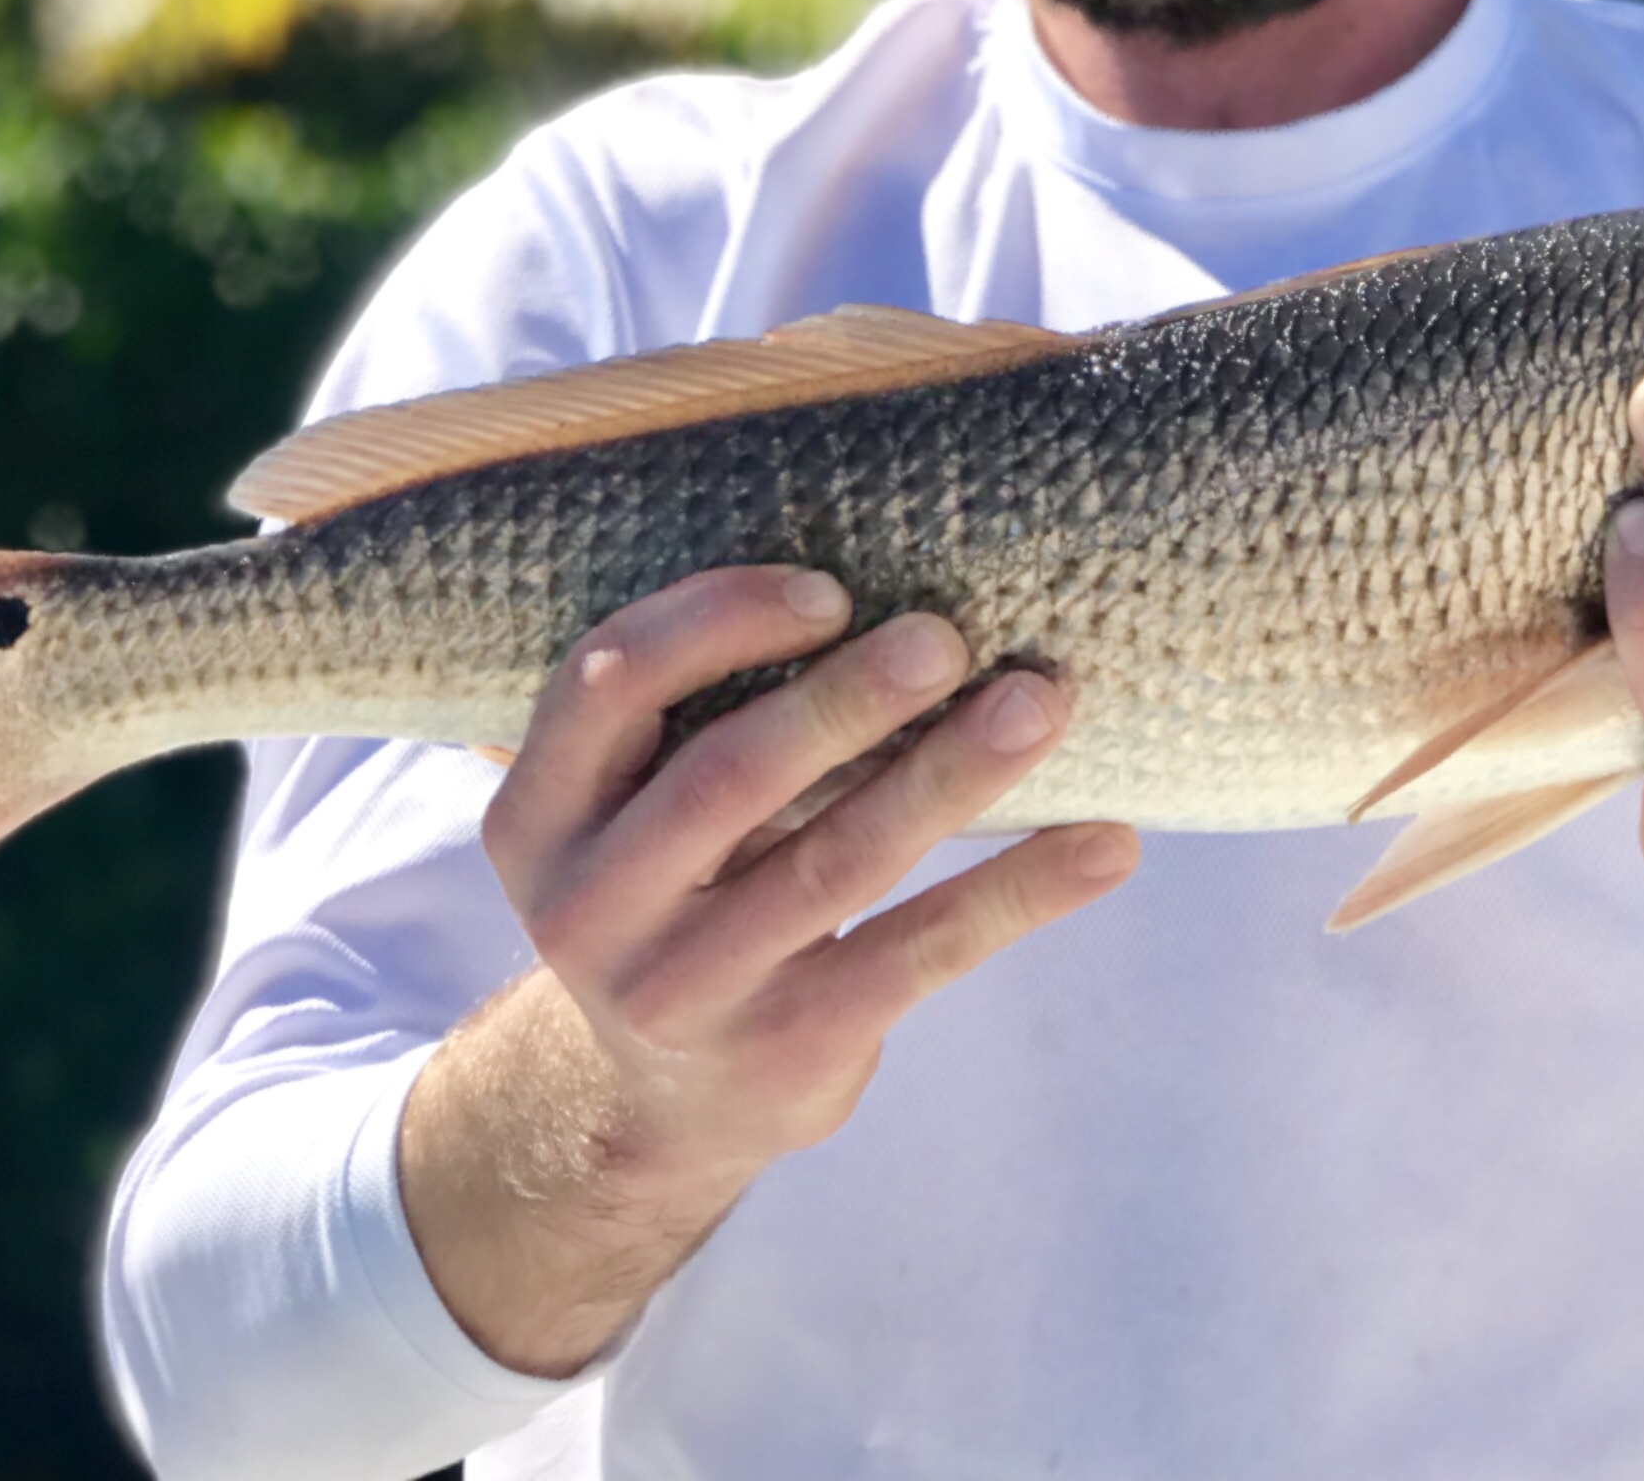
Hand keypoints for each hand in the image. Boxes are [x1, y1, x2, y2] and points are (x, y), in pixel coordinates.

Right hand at [400, 566, 1136, 1372]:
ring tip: (1046, 698)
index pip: (606, 682)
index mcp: (536, 815)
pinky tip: (1107, 842)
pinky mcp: (791, 1050)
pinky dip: (1021, 890)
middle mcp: (589, 909)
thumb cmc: (675, 886)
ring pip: (837, 862)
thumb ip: (679, 710)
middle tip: (950, 635)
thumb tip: (849, 537)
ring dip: (953, 772)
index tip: (832, 588)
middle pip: (728, 774)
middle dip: (846, 696)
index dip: (716, 621)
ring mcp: (688, 991)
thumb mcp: (624, 811)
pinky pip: (920, 953)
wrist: (663, 1107)